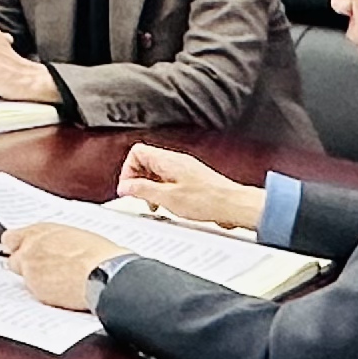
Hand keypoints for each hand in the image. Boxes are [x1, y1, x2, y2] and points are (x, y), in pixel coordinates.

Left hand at [2, 222, 124, 309]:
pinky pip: (35, 293)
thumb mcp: (75, 236)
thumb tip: (54, 247)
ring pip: (24, 278)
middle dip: (25, 265)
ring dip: (36, 279)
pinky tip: (62, 291)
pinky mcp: (37, 291)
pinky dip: (45, 292)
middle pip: (13, 260)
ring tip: (58, 281)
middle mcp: (30, 249)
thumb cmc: (98, 254)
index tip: (22, 250)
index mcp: (40, 232)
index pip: (12, 238)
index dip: (17, 246)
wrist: (106, 274)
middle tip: (42, 269)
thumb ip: (55, 240)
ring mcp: (31, 271)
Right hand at [117, 145, 265, 234]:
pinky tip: (169, 205)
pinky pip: (169, 180)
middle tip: (140, 198)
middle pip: (145, 162)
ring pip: (156, 172)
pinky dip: (163, 192)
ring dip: (150, 188)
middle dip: (138, 180)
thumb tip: (125, 186)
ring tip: (155, 204)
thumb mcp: (166, 197)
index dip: (128, 170)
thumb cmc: (207, 200)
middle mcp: (176, 161)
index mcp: (167, 160)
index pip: (136, 152)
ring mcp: (184, 169)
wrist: (233, 205)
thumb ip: (142, 190)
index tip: (129, 188)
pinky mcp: (191, 179)